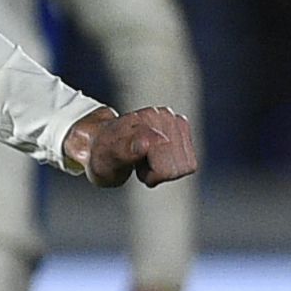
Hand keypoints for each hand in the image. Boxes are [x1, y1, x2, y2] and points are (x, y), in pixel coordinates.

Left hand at [62, 105, 198, 186]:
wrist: (100, 142)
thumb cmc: (102, 157)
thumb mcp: (105, 163)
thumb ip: (125, 151)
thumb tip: (147, 142)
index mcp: (141, 124)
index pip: (167, 163)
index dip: (155, 174)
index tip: (139, 172)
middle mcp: (159, 115)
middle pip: (179, 166)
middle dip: (161, 173)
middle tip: (139, 166)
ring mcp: (171, 117)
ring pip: (186, 164)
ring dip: (167, 168)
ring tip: (145, 160)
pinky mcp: (180, 123)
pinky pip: (189, 160)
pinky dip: (174, 164)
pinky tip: (155, 157)